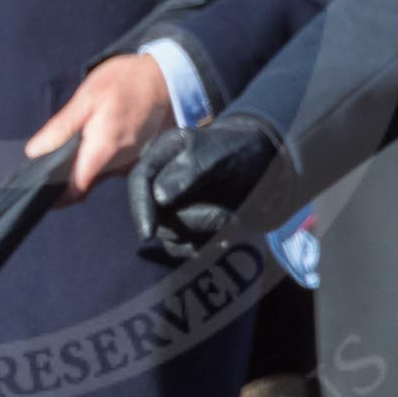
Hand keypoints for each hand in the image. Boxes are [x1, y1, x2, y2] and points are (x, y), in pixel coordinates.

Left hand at [25, 54, 174, 200]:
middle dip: (66, 176)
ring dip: (83, 164)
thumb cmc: (127, 82)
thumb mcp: (88, 97)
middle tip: (50, 156)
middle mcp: (120, 165)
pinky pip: (112, 165)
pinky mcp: (138, 158)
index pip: (75, 189)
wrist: (168, 78)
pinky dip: (100, 157)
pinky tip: (95, 137)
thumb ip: (62, 127)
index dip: (56, 194)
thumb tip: (35, 150)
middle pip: (85, 182)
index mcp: (103, 150)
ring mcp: (131, 164)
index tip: (40, 186)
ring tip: (74, 141)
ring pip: (98, 174)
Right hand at [129, 117, 283, 259]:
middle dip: (190, 220)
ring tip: (230, 218)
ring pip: (169, 233)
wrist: (257, 164)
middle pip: (154, 213)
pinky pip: (180, 246)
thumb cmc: (235, 150)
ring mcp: (167, 204)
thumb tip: (159, 197)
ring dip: (201, 231)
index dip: (140, 207)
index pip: (140, 181)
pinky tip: (222, 238)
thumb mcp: (217, 153)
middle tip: (226, 216)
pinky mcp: (180, 225)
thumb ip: (189, 170)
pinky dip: (200, 246)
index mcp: (160, 153)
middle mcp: (157, 179)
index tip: (148, 232)